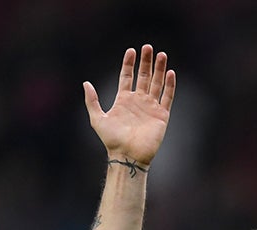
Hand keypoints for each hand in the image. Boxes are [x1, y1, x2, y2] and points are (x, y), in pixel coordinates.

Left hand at [84, 44, 176, 168]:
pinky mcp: (161, 116)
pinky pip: (167, 97)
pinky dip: (170, 86)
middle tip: (148, 47)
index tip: (131, 51)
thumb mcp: (96, 118)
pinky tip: (170, 73)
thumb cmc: (111, 140)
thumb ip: (92, 100)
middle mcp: (138, 102)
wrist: (127, 155)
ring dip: (159, 69)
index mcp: (123, 100)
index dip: (129, 64)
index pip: (127, 77)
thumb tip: (86, 83)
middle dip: (146, 62)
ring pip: (157, 84)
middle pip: (144, 77)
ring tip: (162, 55)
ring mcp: (150, 108)